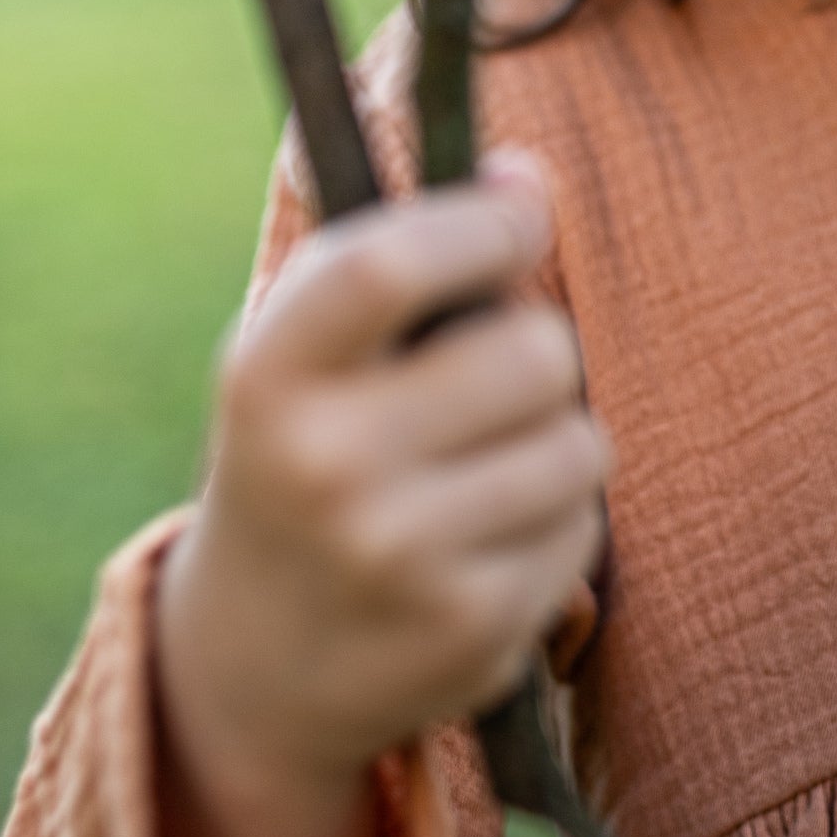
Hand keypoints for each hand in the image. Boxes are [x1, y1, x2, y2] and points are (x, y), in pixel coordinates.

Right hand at [156, 163, 606, 836]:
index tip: (521, 217)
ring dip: (554, 439)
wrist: (252, 660)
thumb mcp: (304, 353)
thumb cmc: (304, 453)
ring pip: (580, 442)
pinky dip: (556, 521)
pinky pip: (584, 526)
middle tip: (492, 376)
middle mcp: (323, 469)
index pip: (387, 267)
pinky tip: (483, 541)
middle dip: (537, 349)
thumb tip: (530, 175)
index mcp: (269, 375)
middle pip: (534, 353)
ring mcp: (397, 558)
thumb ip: (406, 253)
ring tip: (482, 465)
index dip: (483, 224)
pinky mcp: (468, 631)